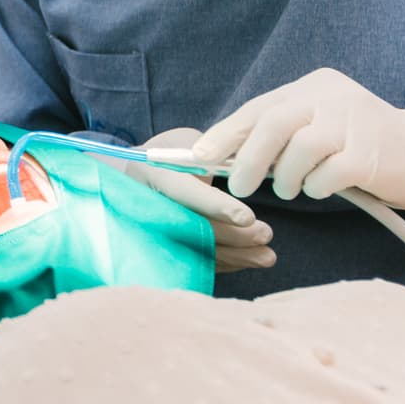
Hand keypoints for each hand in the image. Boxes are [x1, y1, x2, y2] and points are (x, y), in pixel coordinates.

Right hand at [128, 128, 273, 271]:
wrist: (137, 176)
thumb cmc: (168, 154)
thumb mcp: (184, 141)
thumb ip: (208, 153)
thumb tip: (240, 169)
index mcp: (154, 173)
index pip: (186, 193)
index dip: (216, 206)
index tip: (247, 217)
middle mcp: (149, 206)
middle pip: (193, 228)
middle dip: (233, 236)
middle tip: (265, 234)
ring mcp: (154, 232)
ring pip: (197, 252)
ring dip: (236, 256)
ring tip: (267, 256)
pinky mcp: (165, 249)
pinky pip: (197, 261)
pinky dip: (226, 262)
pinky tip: (250, 259)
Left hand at [194, 68, 404, 209]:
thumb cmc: (358, 147)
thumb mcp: (318, 128)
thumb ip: (278, 136)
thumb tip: (223, 157)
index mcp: (313, 86)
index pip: (259, 107)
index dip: (225, 133)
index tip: (199, 157)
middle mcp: (332, 95)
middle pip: (275, 123)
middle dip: (250, 160)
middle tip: (241, 187)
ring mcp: (355, 120)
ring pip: (301, 149)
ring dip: (288, 177)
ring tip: (292, 188)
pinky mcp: (372, 152)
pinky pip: (330, 174)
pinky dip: (318, 186)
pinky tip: (322, 187)